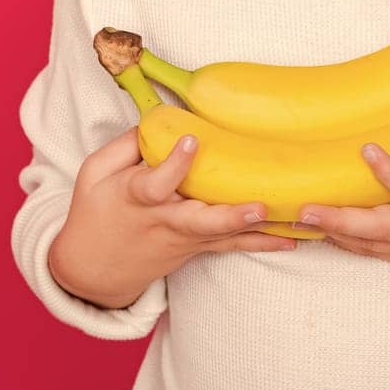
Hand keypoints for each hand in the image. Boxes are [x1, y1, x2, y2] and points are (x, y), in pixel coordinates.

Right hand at [50, 126, 295, 307]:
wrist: (92, 271)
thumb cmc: (94, 213)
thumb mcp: (94, 173)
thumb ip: (127, 145)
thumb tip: (160, 117)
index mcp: (135, 198)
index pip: (155, 182)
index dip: (174, 163)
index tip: (193, 139)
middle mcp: (165, 222)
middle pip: (200, 221)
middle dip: (230, 216)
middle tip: (260, 207)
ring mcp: (185, 239)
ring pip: (225, 235)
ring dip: (261, 230)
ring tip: (296, 224)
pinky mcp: (198, 248)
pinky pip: (233, 245)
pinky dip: (264, 243)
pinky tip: (294, 240)